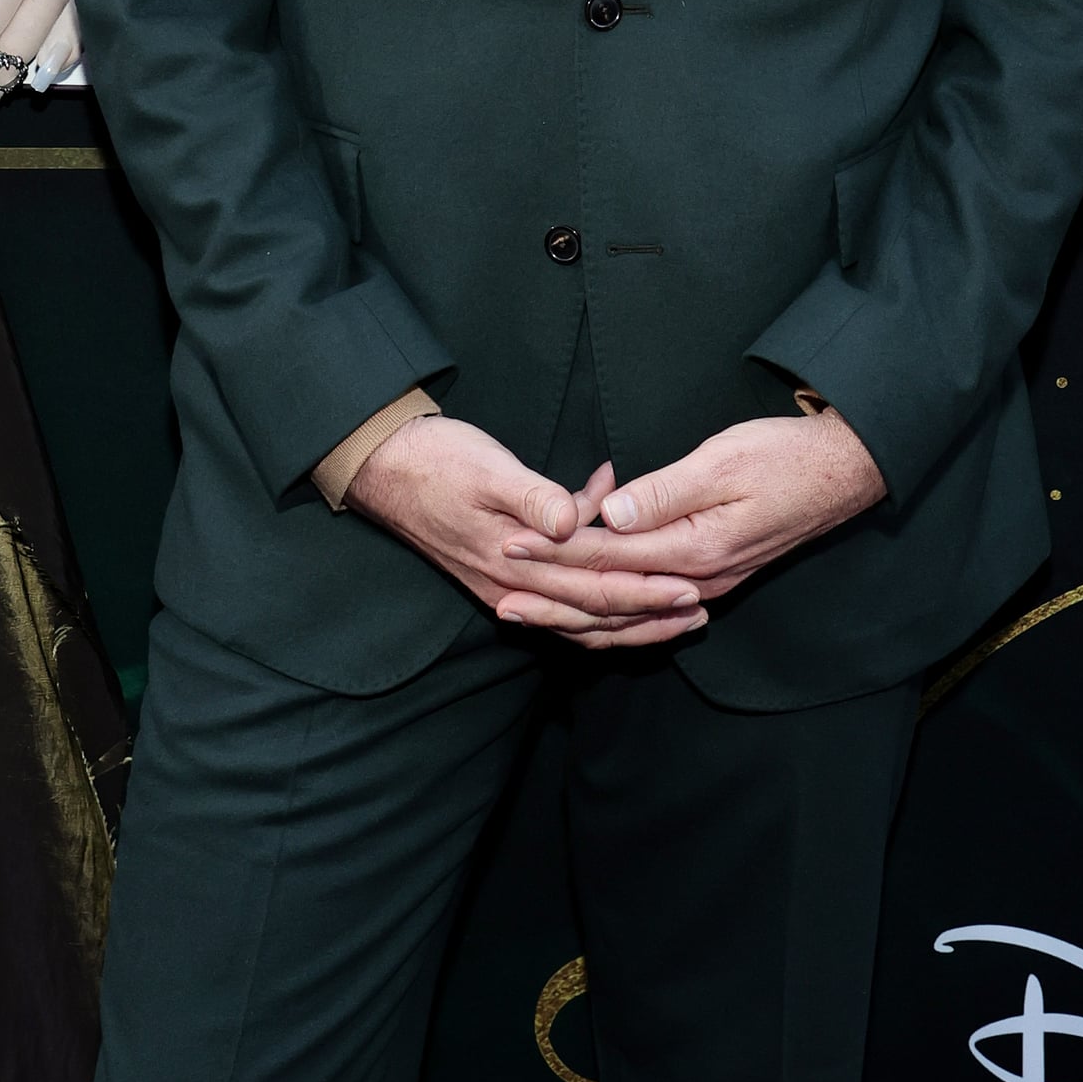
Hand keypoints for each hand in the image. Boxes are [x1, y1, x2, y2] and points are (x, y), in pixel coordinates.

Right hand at [347, 415, 709, 648]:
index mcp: (516, 559)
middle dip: (649, 613)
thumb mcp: (488, 468)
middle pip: (594, 611)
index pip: (595, 586)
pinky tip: (617, 602)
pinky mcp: (500, 578)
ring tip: (673, 615)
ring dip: (628, 620)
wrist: (384, 468)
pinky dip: (593, 611)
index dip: (644, 589)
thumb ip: (533, 496)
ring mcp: (505, 587)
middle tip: (698, 607)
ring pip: (578, 619)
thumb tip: (575, 518)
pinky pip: (557, 609)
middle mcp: (513, 585)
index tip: (688, 587)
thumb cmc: (439, 461)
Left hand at [498, 409, 887, 624]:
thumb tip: (610, 516)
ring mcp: (708, 583)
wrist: (842, 473)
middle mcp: (699, 579)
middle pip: (611, 595)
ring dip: (576, 613)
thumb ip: (664, 492)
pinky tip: (590, 615)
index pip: (608, 556)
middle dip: (552, 597)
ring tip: (530, 614)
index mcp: (695, 549)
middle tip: (499, 598)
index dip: (555, 551)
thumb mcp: (723, 461)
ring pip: (628, 610)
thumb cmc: (783, 457)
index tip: (510, 544)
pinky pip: (650, 607)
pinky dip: (613, 615)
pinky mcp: (713, 576)